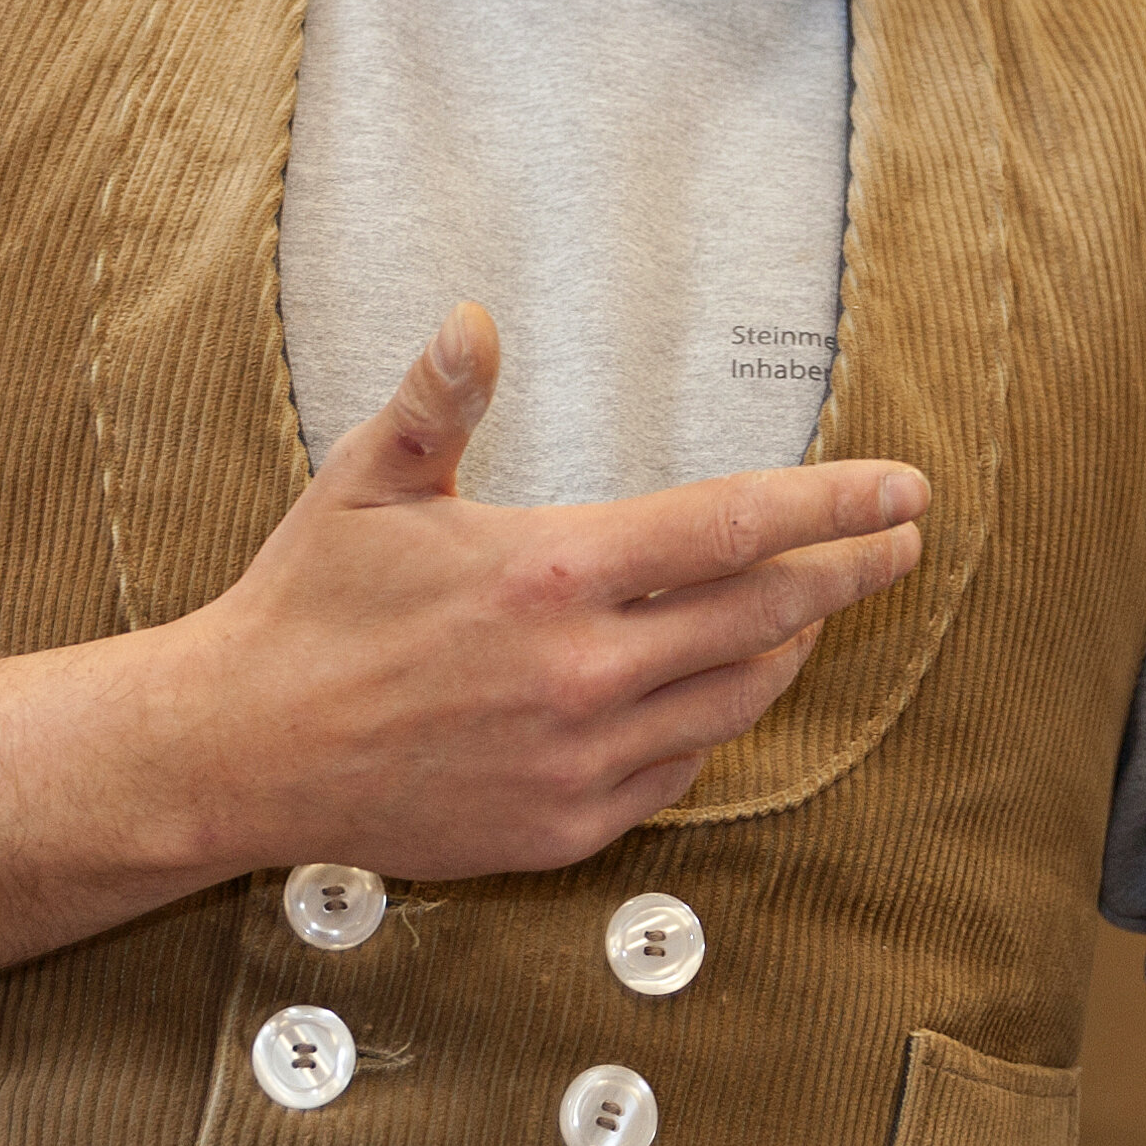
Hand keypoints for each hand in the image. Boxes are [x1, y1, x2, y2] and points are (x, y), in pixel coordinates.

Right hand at [172, 304, 931, 880]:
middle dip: (849, 572)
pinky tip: (722, 692)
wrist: (242, 750)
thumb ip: (438, 401)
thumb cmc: (306, 606)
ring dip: (790, 648)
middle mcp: (582, 671)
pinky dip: (714, 725)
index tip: (901, 489)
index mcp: (552, 573)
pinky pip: (678, 772)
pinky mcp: (564, 826)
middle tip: (903, 543)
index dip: (832, 505)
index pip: (733, 528)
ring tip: (819, 609)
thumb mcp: (367, 484)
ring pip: (734, 700)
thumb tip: (474, 319)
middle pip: (764, 614)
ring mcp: (580, 758)